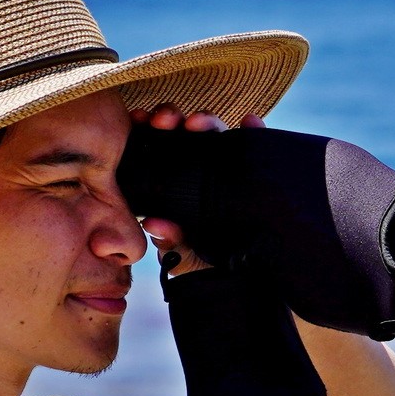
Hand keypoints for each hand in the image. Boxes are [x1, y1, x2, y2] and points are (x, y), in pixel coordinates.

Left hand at [132, 104, 262, 278]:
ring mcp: (224, 166)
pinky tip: (249, 122)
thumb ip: (169, 238)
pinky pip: (254, 146)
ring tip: (198, 122)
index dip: (148, 128)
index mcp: (173, 182)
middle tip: (165, 120)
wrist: (239, 276)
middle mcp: (196, 167)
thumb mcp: (182, 252)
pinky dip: (252, 130)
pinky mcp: (252, 170)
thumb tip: (154, 224)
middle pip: (182, 133)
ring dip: (205, 120)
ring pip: (213, 133)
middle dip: (172, 119)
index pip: (158, 147)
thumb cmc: (202, 261)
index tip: (140, 120)